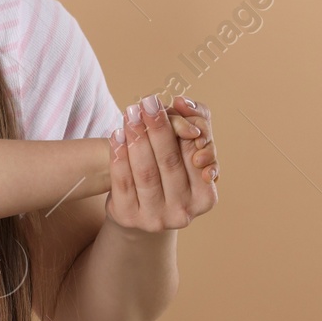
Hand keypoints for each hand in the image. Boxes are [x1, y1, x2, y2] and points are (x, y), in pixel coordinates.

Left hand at [104, 93, 218, 232]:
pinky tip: (116, 135)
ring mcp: (155, 219)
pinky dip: (119, 156)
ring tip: (131, 113)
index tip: (171, 103)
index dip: (182, 129)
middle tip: (148, 103)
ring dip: (137, 138)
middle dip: (158, 129)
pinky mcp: (128, 217)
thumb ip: (189, 128)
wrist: (140, 211)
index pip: (193, 157)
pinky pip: (122, 181)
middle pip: (169, 163)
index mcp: (205, 198)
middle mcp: (183, 212)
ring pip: (145, 172)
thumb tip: (180, 102)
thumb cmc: (166, 178)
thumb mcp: (182, 158)